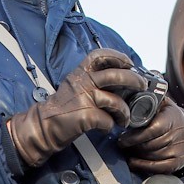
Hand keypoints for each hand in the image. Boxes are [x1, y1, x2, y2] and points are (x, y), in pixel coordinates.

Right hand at [7, 48, 146, 166]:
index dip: (118, 57)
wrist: (43, 127)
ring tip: (124, 120)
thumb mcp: (75, 86)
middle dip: (133, 80)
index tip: (129, 63)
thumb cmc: (62, 109)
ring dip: (125, 113)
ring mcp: (84, 99)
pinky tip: (106, 128)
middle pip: (115, 76)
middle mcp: (83, 82)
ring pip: (116, 101)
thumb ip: (93, 81)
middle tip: (140, 87)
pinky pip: (108, 120)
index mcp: (80, 73)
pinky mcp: (85, 116)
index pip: (100, 56)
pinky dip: (110, 126)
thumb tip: (120, 83)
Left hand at [117, 97, 183, 172]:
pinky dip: (143, 166)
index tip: (122, 138)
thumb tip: (131, 96)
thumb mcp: (162, 104)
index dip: (136, 136)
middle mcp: (179, 134)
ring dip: (136, 154)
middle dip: (133, 145)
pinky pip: (158, 167)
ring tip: (126, 150)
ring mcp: (180, 150)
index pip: (153, 129)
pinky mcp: (178, 162)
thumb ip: (150, 101)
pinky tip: (133, 162)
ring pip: (152, 156)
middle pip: (151, 144)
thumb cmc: (168, 115)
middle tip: (121, 144)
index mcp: (173, 118)